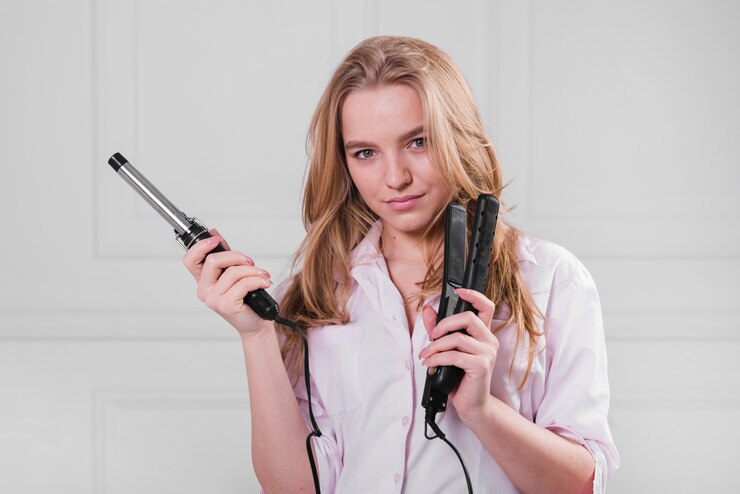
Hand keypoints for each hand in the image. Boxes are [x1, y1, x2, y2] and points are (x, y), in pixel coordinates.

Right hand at [182, 228, 273, 336]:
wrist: (256, 324)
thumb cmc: (246, 299)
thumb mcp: (234, 274)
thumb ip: (224, 255)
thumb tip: (214, 233)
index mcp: (204, 281)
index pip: (190, 260)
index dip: (201, 246)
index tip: (217, 240)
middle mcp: (205, 290)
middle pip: (213, 260)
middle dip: (237, 256)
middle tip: (250, 262)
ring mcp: (214, 299)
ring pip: (233, 272)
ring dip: (253, 271)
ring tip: (263, 276)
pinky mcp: (226, 305)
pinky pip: (244, 284)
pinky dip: (258, 280)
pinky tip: (264, 283)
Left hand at [419, 288, 498, 420]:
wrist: (471, 405)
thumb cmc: (460, 378)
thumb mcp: (447, 351)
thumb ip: (439, 330)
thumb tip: (428, 311)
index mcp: (483, 334)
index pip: (486, 307)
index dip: (474, 295)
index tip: (458, 292)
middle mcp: (489, 341)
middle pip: (468, 318)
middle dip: (444, 324)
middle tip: (431, 336)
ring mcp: (487, 353)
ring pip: (457, 337)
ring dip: (435, 346)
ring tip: (425, 355)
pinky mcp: (481, 366)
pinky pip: (454, 355)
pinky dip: (436, 358)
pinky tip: (429, 364)